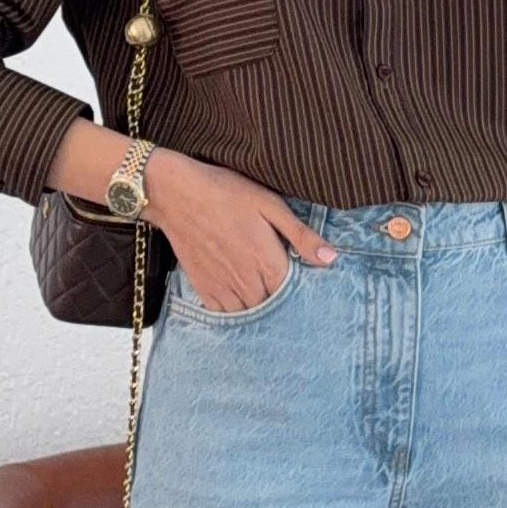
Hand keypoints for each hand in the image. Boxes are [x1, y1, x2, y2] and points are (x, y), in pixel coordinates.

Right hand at [145, 150, 336, 310]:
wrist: (175, 193)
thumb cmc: (225, 192)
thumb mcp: (270, 205)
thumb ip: (301, 235)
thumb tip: (331, 258)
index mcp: (268, 263)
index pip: (294, 293)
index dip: (300, 289)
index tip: (303, 281)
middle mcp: (247, 283)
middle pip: (273, 306)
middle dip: (280, 299)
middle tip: (282, 286)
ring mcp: (223, 288)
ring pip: (250, 313)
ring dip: (259, 307)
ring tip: (262, 291)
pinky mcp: (204, 289)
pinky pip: (225, 314)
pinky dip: (235, 310)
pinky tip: (240, 297)